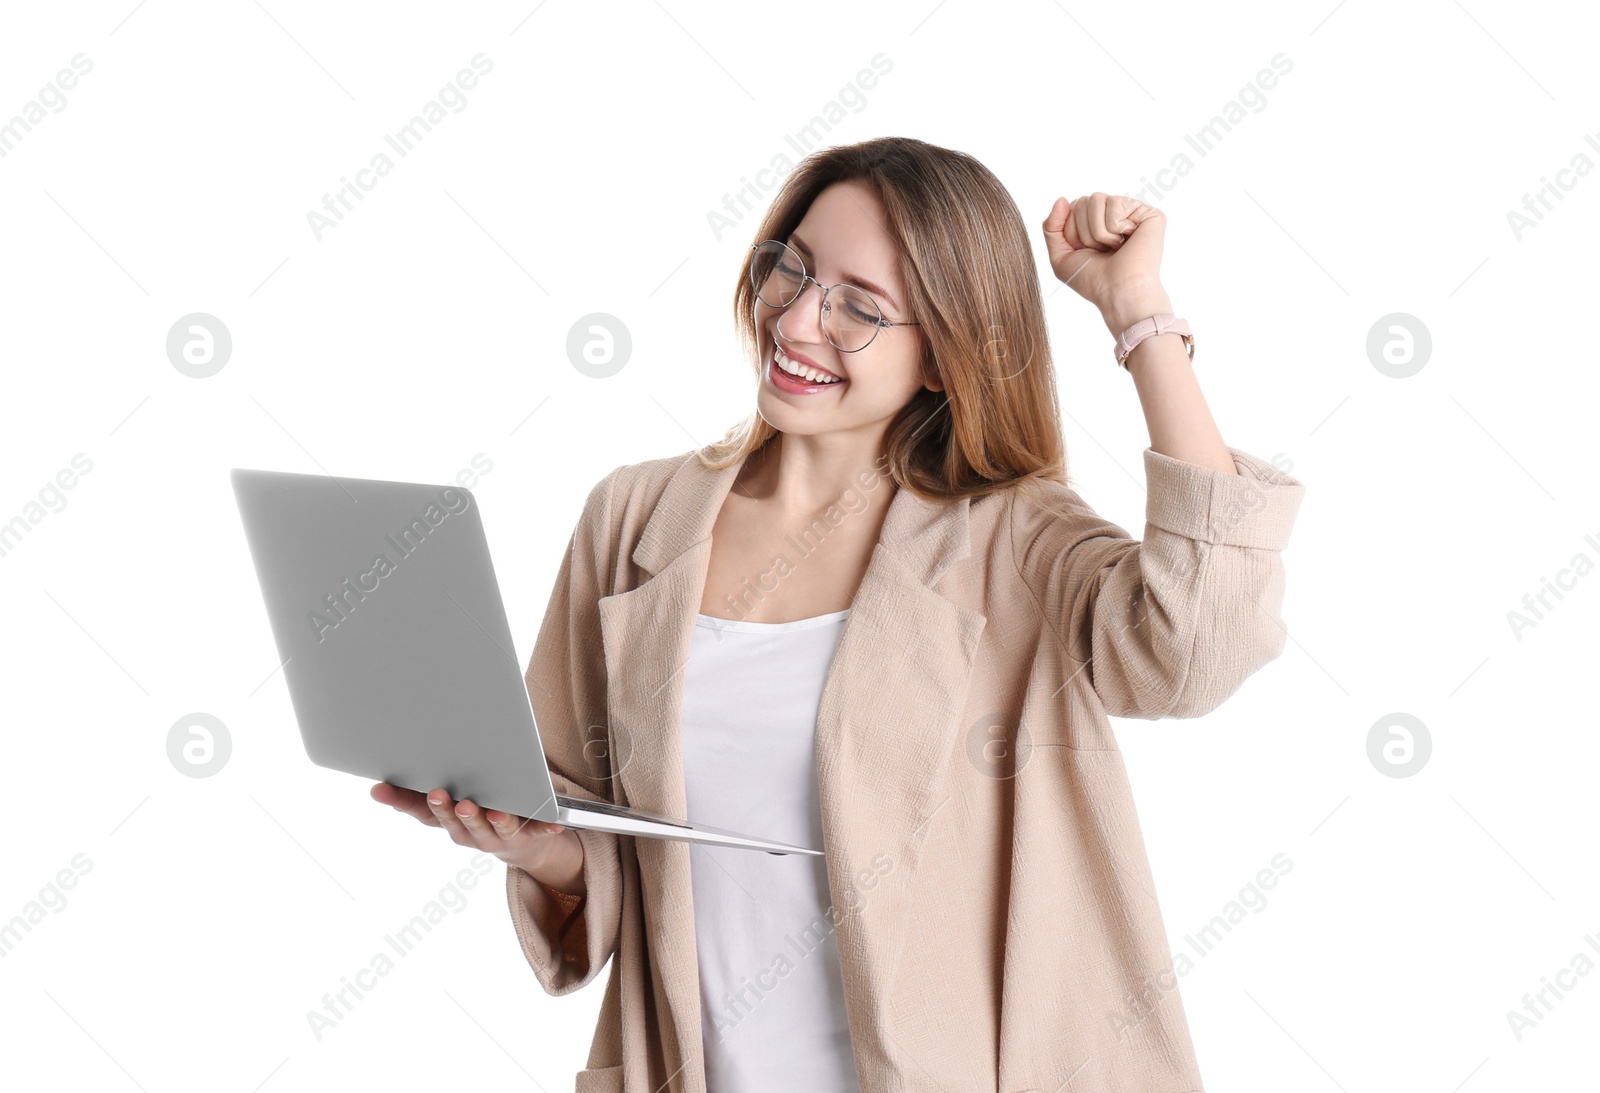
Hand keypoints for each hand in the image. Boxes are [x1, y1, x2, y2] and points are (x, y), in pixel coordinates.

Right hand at [371, 782, 583, 892]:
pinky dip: (545, 827)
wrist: (521, 844)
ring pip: (493, 828)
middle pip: (456, 822)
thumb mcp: (449, 803)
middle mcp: (470, 833)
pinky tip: (553, 824)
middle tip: (439, 793)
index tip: (381, 788)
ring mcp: (498, 837)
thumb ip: (421, 791)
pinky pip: (537, 832)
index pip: (421, 811)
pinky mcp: (528, 836)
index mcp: (449, 821)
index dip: (401, 800)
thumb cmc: (480, 812)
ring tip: (491, 810)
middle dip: (447, 809)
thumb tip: (382, 777)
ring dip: (491, 819)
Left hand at [1041, 193, 1169, 328]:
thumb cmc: (1093, 280)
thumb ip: (1051, 228)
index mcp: (1096, 224)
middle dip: (1084, 231)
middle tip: (1102, 251)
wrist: (1118, 292)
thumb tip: (1061, 199)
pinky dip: (1115, 227)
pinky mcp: (1149, 213)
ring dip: (1098, 231)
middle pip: (1083, 201)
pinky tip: (1129, 240)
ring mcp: (1132, 213)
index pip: (1072, 207)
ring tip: (1115, 247)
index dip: (1072, 232)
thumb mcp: (1061, 256)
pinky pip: (1115, 203)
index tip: (1087, 252)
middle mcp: (1115, 215)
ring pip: (1097, 199)